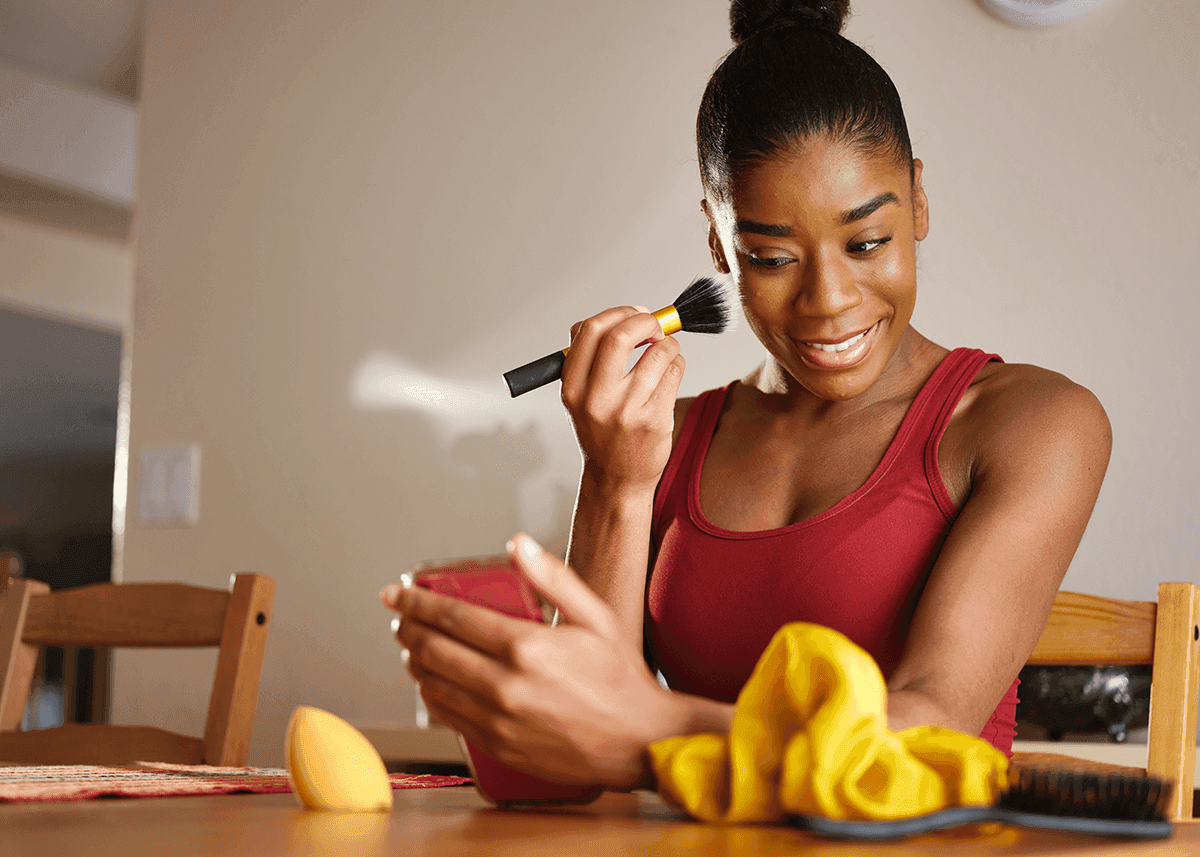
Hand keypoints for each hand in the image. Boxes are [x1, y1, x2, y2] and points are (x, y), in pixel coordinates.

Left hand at [380, 534, 680, 789]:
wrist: (638, 742)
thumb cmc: (620, 677)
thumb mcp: (596, 617)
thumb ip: (554, 578)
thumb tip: (517, 544)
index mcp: (526, 647)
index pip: (453, 616)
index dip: (416, 601)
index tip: (396, 591)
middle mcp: (505, 685)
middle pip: (433, 650)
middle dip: (408, 628)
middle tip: (401, 617)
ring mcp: (497, 720)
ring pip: (433, 685)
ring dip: (414, 661)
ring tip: (411, 646)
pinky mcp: (497, 746)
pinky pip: (447, 718)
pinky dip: (430, 695)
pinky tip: (430, 682)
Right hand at [560, 306, 684, 493]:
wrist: (616, 479)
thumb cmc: (602, 431)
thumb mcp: (579, 396)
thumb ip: (587, 357)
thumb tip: (614, 317)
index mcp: (573, 388)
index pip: (590, 331)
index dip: (618, 313)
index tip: (633, 315)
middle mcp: (596, 399)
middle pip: (621, 336)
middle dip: (645, 321)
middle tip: (654, 326)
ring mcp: (627, 411)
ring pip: (657, 352)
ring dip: (668, 344)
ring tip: (665, 353)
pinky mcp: (655, 420)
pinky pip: (674, 373)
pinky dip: (677, 364)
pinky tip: (669, 374)